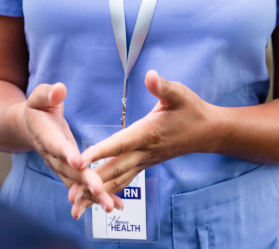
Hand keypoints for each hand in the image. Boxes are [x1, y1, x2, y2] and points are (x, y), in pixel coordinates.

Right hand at [23, 83, 122, 212]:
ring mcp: (61, 167)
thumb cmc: (39, 107)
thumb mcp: (39, 96)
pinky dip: (97, 196)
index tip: (77, 161)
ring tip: (110, 206)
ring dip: (93, 195)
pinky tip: (115, 206)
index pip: (56, 145)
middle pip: (69, 171)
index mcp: (46, 136)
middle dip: (84, 181)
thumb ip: (48, 94)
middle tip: (99, 189)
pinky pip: (83, 187)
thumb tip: (60, 89)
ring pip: (77, 183)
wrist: (29, 127)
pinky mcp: (70, 172)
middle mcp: (53, 156)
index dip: (66, 153)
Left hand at [68, 70, 216, 218]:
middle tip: (71, 195)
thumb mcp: (179, 94)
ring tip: (76, 204)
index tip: (80, 160)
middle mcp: (144, 151)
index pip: (120, 143)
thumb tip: (150, 75)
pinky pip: (124, 180)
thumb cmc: (191, 110)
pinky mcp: (145, 164)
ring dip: (97, 192)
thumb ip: (163, 86)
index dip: (100, 151)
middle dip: (92, 182)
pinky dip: (108, 191)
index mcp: (148, 133)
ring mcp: (145, 161)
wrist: (207, 131)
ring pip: (118, 180)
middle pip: (114, 169)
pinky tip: (94, 200)